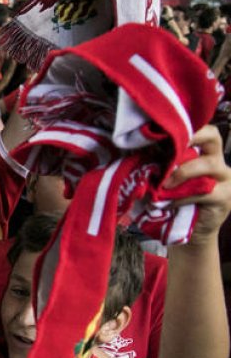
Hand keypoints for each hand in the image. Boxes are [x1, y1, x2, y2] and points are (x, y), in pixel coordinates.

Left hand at [167, 125, 230, 245]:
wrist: (187, 230)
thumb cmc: (172, 198)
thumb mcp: (164, 177)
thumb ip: (159, 163)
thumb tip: (134, 147)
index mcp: (203, 151)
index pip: (203, 129)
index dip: (187, 126)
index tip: (163, 130)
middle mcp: (217, 160)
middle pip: (212, 136)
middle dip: (189, 139)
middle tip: (168, 151)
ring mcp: (225, 178)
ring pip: (208, 164)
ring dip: (182, 172)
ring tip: (163, 184)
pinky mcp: (225, 197)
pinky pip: (205, 191)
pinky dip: (183, 196)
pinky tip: (168, 202)